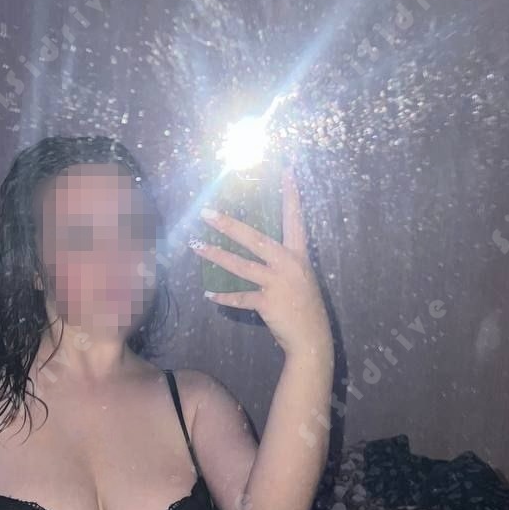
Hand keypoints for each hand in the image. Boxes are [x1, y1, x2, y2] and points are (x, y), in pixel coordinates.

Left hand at [190, 166, 332, 358]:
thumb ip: (281, 263)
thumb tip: (259, 253)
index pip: (294, 219)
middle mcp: (288, 264)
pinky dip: (224, 297)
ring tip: (196, 246)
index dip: (291, 195)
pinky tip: (209, 295)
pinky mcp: (268, 302)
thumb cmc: (304, 307)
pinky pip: (240, 297)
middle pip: (255, 238)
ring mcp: (278, 283)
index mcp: (298, 255)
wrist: (312, 338)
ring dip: (216, 255)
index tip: (286, 171)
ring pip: (241, 265)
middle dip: (229, 225)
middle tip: (208, 213)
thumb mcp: (299, 278)